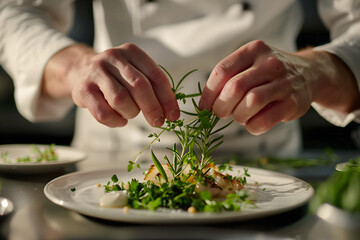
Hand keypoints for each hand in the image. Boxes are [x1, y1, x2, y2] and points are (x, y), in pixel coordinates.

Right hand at [43, 43, 179, 127]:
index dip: (167, 98)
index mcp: (132, 52)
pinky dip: (116, 121)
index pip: (156, 76)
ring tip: (130, 113)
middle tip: (158, 121)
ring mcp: (96, 72)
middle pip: (139, 86)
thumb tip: (171, 112)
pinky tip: (119, 119)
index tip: (173, 115)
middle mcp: (113, 57)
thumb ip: (153, 87)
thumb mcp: (135, 72)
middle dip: (152, 108)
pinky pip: (104, 113)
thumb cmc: (116, 76)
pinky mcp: (83, 89)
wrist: (80, 70)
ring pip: (121, 100)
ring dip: (131, 113)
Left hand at [199, 40, 322, 134]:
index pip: (222, 71)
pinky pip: (265, 120)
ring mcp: (283, 83)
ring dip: (238, 116)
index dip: (208, 93)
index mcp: (253, 50)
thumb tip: (205, 104)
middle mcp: (269, 63)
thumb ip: (229, 77)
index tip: (204, 107)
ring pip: (250, 102)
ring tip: (239, 116)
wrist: (310, 73)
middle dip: (221, 106)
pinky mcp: (293, 103)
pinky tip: (252, 123)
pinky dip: (252, 127)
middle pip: (234, 88)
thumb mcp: (251, 63)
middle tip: (220, 113)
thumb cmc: (269, 73)